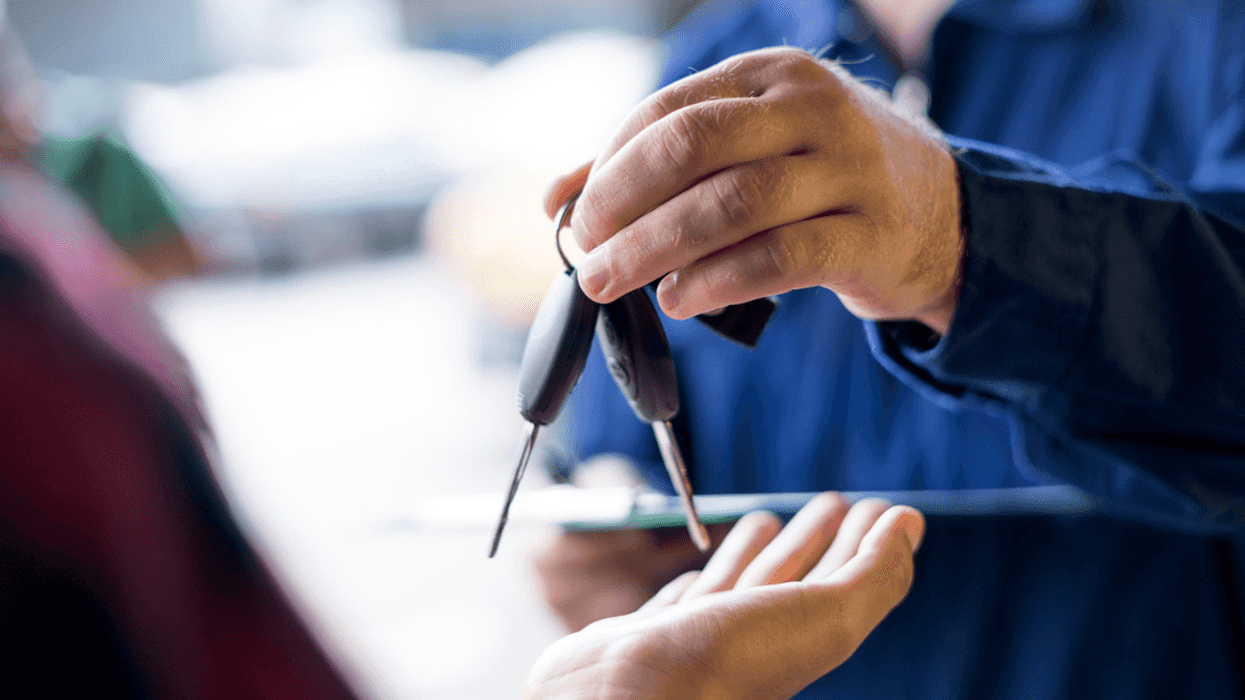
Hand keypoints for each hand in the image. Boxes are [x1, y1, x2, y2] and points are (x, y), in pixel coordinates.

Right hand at [523, 494, 925, 699]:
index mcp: (799, 640)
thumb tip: (910, 525)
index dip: (866, 542)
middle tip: (834, 501)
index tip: (880, 507)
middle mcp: (752, 641)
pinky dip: (697, 582)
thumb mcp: (826, 617)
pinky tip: (698, 573)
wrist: (625, 696)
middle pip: (794, 579)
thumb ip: (873, 574)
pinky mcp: (648, 637)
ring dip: (757, 552)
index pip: (844, 580)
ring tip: (766, 518)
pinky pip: (682, 604)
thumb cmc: (724, 665)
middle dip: (817, 539)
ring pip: (737, 586)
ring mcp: (698, 639)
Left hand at [545, 48, 962, 334]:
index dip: (610, 166)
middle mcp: (809, 109)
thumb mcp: (749, 149)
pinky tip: (681, 300)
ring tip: (615, 283)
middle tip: (588, 253)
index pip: (668, 111)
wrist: (942, 214)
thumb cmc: (821, 179)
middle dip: (623, 203)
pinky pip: (780, 256)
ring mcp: (846, 168)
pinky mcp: (868, 234)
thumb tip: (555, 197)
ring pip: (732, 202)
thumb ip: (654, 166)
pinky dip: (719, 280)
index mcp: (769, 76)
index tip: (578, 216)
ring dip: (657, 248)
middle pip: (693, 146)